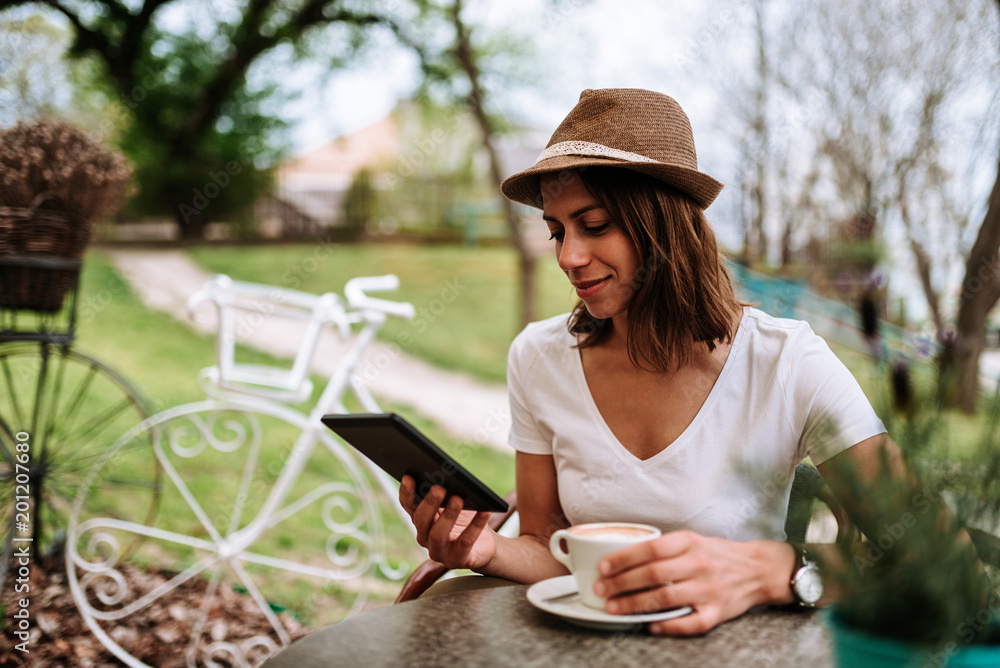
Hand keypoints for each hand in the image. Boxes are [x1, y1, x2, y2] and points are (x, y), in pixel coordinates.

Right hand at [399, 475, 497, 570]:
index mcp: (421, 520)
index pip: (409, 505)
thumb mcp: (455, 503)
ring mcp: (439, 551)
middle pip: (421, 520)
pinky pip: (465, 542)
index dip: (407, 492)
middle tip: (438, 488)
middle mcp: (425, 537)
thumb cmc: (466, 519)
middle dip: (429, 503)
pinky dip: (475, 526)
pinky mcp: (457, 560)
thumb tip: (448, 476)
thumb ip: (447, 493)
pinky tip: (484, 511)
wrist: (484, 545)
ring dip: (448, 516)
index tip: (409, 477)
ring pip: (438, 534)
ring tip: (458, 499)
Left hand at [593, 531, 796, 635]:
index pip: (651, 548)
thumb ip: (663, 548)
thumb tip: (621, 558)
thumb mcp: (692, 540)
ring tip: (613, 607)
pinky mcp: (718, 613)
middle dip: (621, 583)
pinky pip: (689, 623)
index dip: (623, 558)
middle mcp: (699, 564)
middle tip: (600, 589)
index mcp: (690, 542)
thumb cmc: (716, 554)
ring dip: (635, 605)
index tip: (603, 566)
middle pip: (653, 575)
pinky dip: (667, 626)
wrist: (759, 569)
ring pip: (665, 599)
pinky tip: (649, 626)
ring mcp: (709, 590)